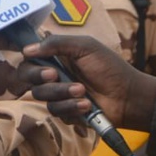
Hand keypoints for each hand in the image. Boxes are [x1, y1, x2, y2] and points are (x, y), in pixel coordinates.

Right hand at [19, 35, 155, 130]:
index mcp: (55, 57)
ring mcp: (58, 95)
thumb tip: (26, 49)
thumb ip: (56, 43)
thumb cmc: (110, 68)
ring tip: (82, 90)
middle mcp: (53, 76)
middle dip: (39, 76)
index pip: (28, 60)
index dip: (30, 63)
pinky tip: (87, 104)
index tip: (42, 63)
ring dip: (62, 92)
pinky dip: (71, 106)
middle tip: (55, 75)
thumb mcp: (85, 46)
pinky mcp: (65, 112)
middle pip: (27, 78)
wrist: (129, 96)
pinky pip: (56, 110)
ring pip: (41, 95)